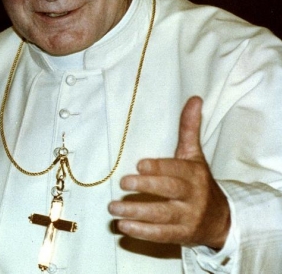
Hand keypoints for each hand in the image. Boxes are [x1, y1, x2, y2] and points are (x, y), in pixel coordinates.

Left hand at [108, 96, 230, 247]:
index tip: (139, 165)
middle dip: (146, 187)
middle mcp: (193, 196)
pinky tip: (123, 226)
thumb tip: (194, 98)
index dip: (159, 167)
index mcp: (194, 174)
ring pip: (162, 215)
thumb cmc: (199, 183)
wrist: (221, 220)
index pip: (176, 170)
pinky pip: (161, 235)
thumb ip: (189, 129)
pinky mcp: (181, 235)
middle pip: (170, 191)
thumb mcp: (194, 156)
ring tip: (113, 209)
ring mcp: (188, 217)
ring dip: (136, 212)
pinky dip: (141, 232)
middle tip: (123, 183)